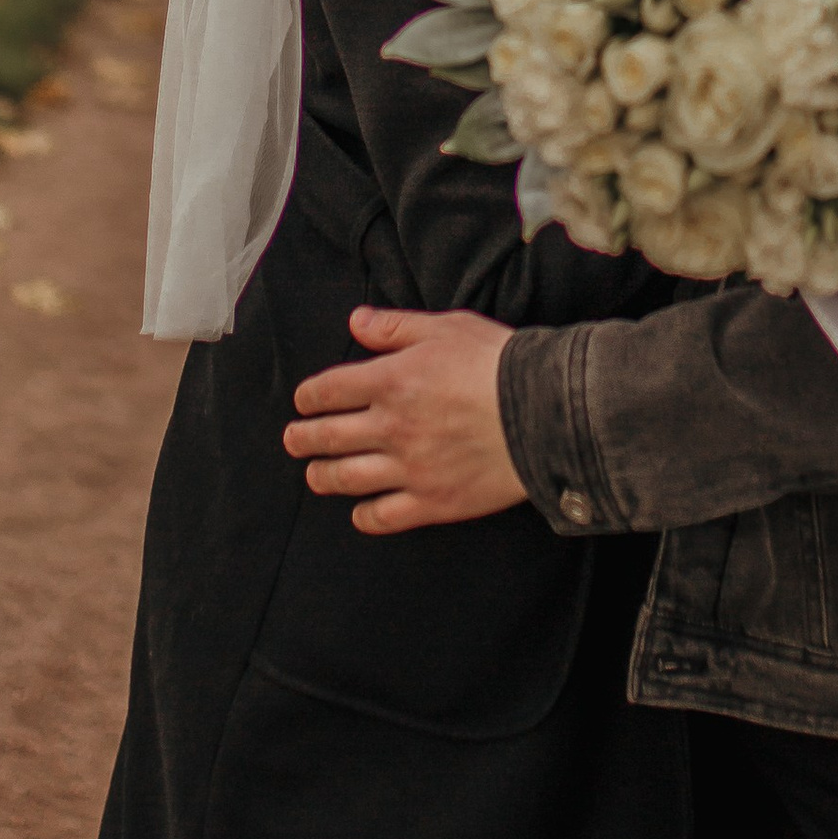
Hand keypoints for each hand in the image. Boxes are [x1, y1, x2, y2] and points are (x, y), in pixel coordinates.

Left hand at [284, 307, 523, 533]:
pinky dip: (365, 516)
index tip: (303, 401)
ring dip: (323, 476)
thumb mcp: (446, 328)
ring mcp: (409, 468)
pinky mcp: (432, 501)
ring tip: (315, 475)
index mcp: (390, 381)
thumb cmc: (497, 363)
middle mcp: (390, 427)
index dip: (309, 397)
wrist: (544, 412)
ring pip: (347, 479)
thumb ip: (395, 327)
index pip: (329, 391)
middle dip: (303, 438)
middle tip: (293, 440)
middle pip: (328, 437)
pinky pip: (385, 516)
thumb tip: (356, 322)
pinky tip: (360, 512)